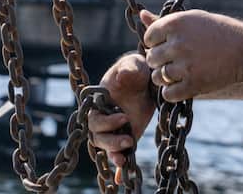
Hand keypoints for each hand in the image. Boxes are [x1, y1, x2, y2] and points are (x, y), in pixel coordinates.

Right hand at [87, 52, 155, 167]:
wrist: (149, 78)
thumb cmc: (137, 68)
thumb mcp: (134, 65)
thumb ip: (128, 68)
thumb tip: (123, 75)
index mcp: (99, 102)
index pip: (93, 118)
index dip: (106, 122)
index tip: (124, 116)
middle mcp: (104, 118)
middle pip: (97, 137)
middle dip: (110, 141)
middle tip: (128, 138)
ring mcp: (115, 129)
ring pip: (107, 147)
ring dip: (114, 153)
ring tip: (126, 156)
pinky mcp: (128, 135)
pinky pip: (120, 154)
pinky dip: (119, 168)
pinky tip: (121, 178)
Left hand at [144, 8, 242, 102]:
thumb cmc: (220, 32)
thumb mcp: (195, 19)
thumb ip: (166, 21)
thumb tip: (140, 15)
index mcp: (177, 23)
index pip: (149, 36)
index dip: (158, 42)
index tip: (171, 45)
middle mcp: (178, 43)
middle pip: (152, 58)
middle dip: (162, 61)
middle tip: (179, 60)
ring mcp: (185, 65)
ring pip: (158, 77)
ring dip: (167, 77)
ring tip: (183, 72)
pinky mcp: (193, 84)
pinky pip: (168, 94)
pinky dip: (174, 92)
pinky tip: (185, 84)